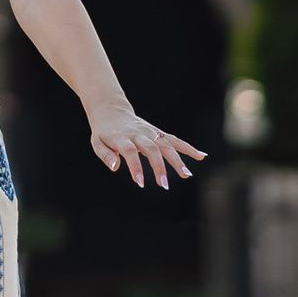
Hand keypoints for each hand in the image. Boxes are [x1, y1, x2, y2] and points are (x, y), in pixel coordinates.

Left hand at [87, 111, 204, 190]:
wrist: (111, 111)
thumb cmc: (103, 131)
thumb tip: (116, 168)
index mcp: (122, 137)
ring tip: (186, 175)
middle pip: (151, 149)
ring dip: (177, 160)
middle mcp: (139, 133)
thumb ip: (105, 155)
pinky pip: (174, 140)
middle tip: (164, 185)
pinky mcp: (158, 132)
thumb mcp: (97, 142)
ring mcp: (150, 132)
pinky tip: (200, 156)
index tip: (140, 183)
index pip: (129, 152)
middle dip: (159, 167)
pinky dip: (188, 148)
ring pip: (166, 144)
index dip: (135, 166)